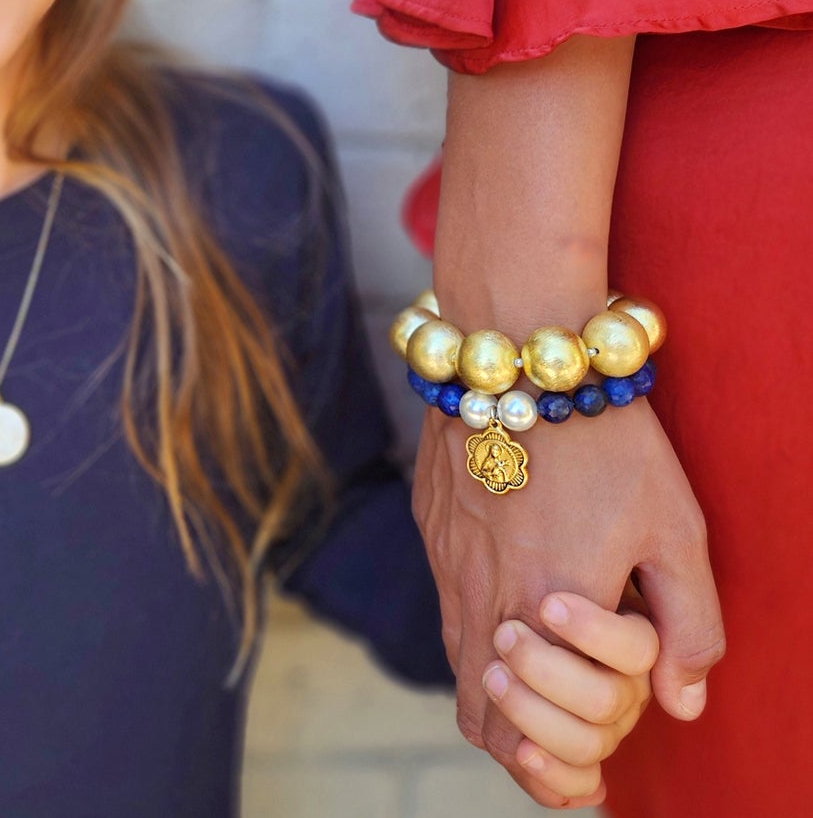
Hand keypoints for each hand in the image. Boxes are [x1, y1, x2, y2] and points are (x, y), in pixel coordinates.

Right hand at [413, 398, 723, 806]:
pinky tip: (512, 582)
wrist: (518, 349)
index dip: (547, 768)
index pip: (517, 732)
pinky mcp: (431, 517)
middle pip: (475, 706)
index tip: (583, 769)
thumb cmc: (607, 437)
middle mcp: (481, 592)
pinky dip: (475, 614)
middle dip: (514, 734)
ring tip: (539, 661)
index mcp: (545, 611)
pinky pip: (445, 591)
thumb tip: (681, 700)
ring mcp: (446, 554)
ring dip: (491, 676)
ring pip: (455, 650)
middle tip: (557, 726)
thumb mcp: (675, 528)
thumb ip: (687, 625)